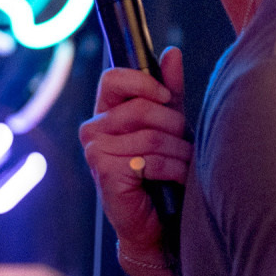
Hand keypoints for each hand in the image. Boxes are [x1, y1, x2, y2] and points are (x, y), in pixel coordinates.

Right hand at [79, 46, 190, 267]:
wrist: (158, 223)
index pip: (113, 78)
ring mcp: (95, 151)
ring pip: (151, 135)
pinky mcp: (104, 172)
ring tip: (182, 165)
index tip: (166, 97)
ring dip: (178, 152)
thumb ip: (169, 90)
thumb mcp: (169, 124)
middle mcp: (93, 129)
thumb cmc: (162, 172)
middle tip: (180, 145)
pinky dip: (172, 169)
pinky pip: (149, 158)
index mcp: (105, 113)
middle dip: (173, 126)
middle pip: (142, 107)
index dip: (143, 83)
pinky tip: (173, 180)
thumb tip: (171, 53)